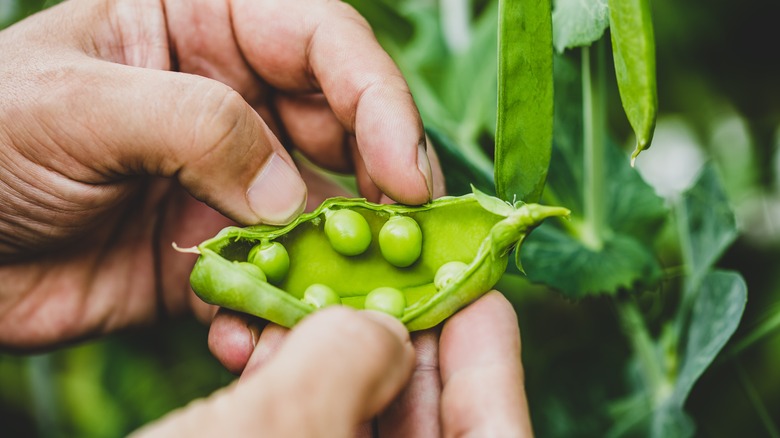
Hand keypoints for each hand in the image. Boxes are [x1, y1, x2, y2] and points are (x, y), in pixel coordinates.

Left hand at [0, 0, 440, 348]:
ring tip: (358, 295)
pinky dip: (281, 307)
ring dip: (344, 256)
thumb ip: (195, 126)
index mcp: (206, 25)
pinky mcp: (217, 252)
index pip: (323, 42)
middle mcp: (235, 99)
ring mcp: (231, 181)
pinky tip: (256, 329)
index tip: (402, 169)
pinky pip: (277, 279)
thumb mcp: (77, 105)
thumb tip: (291, 196)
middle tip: (412, 242)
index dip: (378, 99)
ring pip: (324, 213)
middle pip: (345, 130)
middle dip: (383, 184)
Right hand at [200, 292, 533, 436]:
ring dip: (334, 364)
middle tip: (384, 278)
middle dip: (403, 346)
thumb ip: (348, 361)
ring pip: (357, 434)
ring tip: (306, 306)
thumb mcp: (276, 432)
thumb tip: (378, 330)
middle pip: (427, 434)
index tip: (474, 292)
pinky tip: (259, 354)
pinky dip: (288, 396)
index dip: (488, 363)